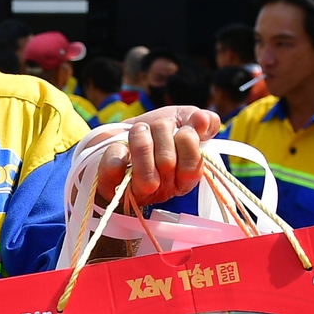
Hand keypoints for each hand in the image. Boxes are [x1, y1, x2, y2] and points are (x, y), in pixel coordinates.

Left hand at [92, 107, 220, 208]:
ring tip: (138, 131)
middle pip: (167, 163)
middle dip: (161, 132)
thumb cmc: (154, 133)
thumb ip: (203, 121)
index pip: (193, 166)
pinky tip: (120, 145)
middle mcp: (162, 190)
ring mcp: (135, 192)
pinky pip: (115, 168)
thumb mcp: (182, 121)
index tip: (180, 129)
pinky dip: (117, 149)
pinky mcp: (109, 187)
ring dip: (141, 140)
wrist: (117, 133)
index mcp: (184, 179)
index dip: (187, 139)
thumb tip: (203, 121)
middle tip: (153, 126)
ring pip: (144, 175)